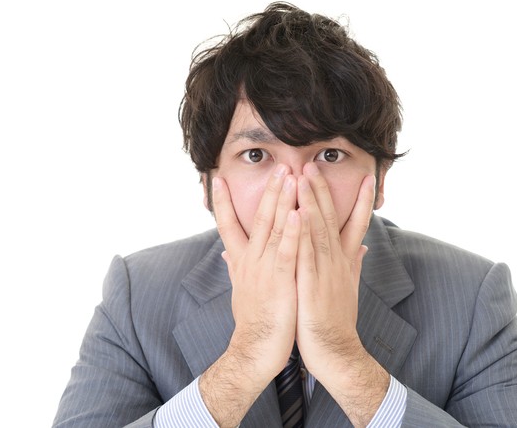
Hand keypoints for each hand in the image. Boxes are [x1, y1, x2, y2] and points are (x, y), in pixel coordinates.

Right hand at [200, 164, 300, 425]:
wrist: (255, 350)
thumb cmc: (253, 320)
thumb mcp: (240, 289)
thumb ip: (235, 267)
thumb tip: (227, 252)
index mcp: (241, 261)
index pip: (227, 224)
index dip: (222, 201)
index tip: (218, 178)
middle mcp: (249, 260)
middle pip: (257, 218)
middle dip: (267, 190)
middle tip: (277, 165)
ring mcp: (264, 270)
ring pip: (272, 229)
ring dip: (281, 201)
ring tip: (288, 176)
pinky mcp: (280, 281)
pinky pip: (285, 252)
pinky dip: (291, 232)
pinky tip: (298, 212)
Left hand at [295, 162, 388, 425]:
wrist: (336, 352)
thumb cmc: (337, 320)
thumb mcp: (348, 287)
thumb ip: (353, 263)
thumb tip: (360, 246)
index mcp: (344, 261)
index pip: (356, 223)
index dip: (362, 200)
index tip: (367, 176)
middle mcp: (337, 261)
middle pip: (331, 218)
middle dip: (323, 189)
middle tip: (314, 163)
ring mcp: (325, 271)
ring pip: (318, 229)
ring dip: (311, 201)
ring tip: (304, 176)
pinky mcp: (311, 284)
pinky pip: (306, 253)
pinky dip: (303, 232)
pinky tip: (298, 212)